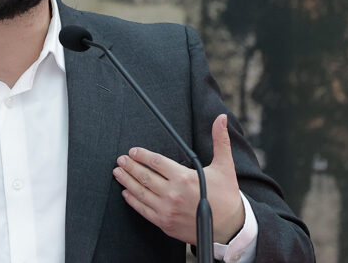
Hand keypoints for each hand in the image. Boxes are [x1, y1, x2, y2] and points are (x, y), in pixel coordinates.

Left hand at [112, 114, 244, 243]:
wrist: (229, 228)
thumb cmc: (226, 196)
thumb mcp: (225, 166)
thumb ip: (220, 140)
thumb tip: (220, 118)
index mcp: (184, 178)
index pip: (157, 162)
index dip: (142, 155)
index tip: (133, 151)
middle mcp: (173, 193)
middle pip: (145, 176)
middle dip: (130, 166)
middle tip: (120, 159)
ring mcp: (167, 209)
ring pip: (140, 192)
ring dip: (126, 181)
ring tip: (118, 172)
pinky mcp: (165, 223)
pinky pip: (143, 210)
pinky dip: (132, 200)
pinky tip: (126, 193)